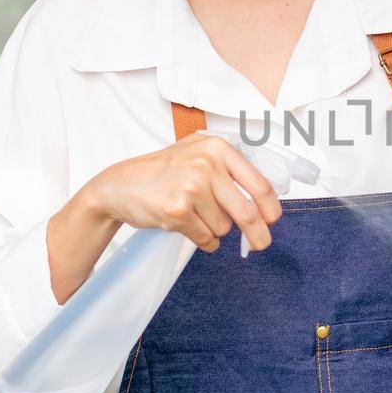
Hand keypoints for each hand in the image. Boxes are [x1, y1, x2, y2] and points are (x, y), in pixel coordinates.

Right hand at [84, 131, 282, 253]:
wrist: (118, 185)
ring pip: (223, 227)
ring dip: (214, 229)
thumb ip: (229, 170)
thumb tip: (265, 201)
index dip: (271, 207)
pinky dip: (203, 241)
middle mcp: (206, 165)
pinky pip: (206, 238)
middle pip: (246, 211)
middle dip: (258, 233)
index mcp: (217, 148)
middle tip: (261, 244)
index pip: (258, 184)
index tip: (273, 220)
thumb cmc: (162, 172)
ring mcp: (191, 187)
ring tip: (194, 215)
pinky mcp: (177, 211)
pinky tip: (189, 228)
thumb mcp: (197, 154)